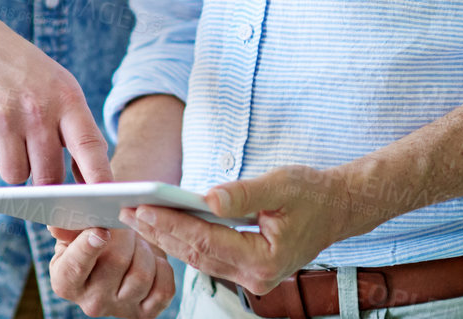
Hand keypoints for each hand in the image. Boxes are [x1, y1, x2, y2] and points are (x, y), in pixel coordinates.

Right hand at [0, 11, 111, 184]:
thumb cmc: (25, 75)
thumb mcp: (60, 88)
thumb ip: (77, 132)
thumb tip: (89, 184)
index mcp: (66, 98)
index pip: (89, 147)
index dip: (99, 180)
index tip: (109, 204)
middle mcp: (36, 108)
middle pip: (48, 177)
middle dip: (44, 178)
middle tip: (36, 155)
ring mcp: (2, 117)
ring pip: (14, 177)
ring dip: (12, 164)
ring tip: (8, 132)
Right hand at [49, 226, 173, 317]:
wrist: (116, 258)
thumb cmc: (92, 240)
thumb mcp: (74, 232)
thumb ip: (68, 228)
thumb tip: (56, 227)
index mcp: (65, 281)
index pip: (75, 267)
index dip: (88, 247)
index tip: (101, 230)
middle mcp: (91, 302)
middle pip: (116, 261)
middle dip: (125, 235)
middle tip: (124, 223)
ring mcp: (119, 310)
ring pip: (142, 274)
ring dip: (144, 250)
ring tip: (137, 241)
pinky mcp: (145, 314)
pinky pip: (164, 289)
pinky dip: (162, 268)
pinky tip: (152, 260)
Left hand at [120, 165, 346, 295]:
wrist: (338, 208)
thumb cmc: (312, 194)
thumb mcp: (280, 185)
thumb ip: (242, 194)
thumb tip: (207, 199)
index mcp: (265, 260)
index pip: (205, 241)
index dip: (170, 224)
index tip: (141, 207)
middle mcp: (256, 278)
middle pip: (196, 254)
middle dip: (159, 232)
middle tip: (125, 211)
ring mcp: (252, 278)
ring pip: (198, 258)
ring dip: (166, 238)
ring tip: (135, 217)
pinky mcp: (247, 269)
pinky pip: (208, 256)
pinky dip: (183, 240)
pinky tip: (162, 225)